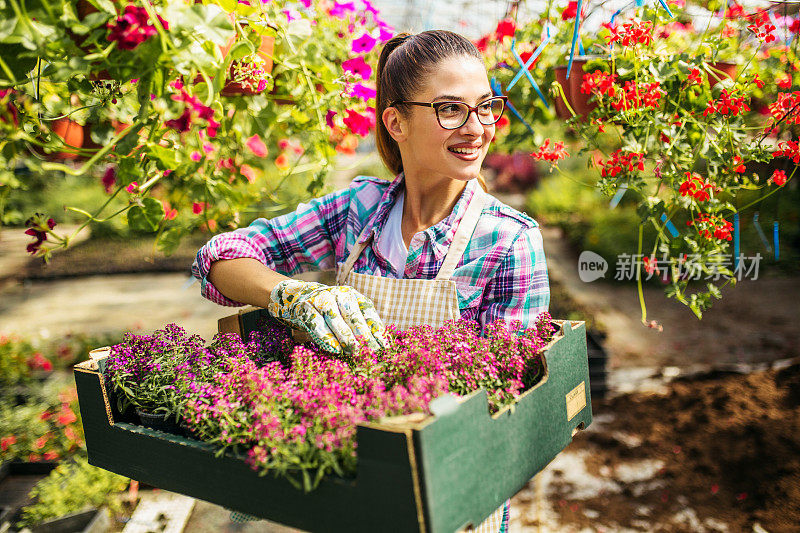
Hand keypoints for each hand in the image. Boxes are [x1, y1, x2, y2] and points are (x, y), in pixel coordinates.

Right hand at [267, 280, 386, 353]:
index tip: (384, 346)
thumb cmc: (327, 310)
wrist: (295, 296)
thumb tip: (378, 344)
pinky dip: (327, 339)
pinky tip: (336, 350)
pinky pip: (318, 326)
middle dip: (364, 336)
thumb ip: (358, 323)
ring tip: (356, 352)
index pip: (368, 311)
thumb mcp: (344, 311)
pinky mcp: (305, 308)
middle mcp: (337, 294)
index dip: (377, 329)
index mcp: (351, 294)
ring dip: (347, 338)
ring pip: (336, 321)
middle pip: (353, 317)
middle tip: (372, 352)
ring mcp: (320, 299)